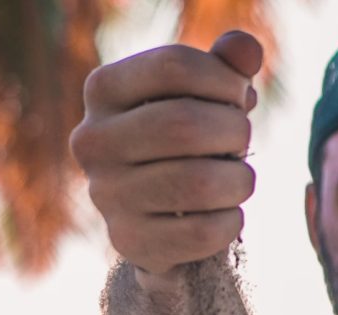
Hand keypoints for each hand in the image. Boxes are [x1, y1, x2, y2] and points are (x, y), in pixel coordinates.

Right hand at [70, 31, 261, 275]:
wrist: (157, 214)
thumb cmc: (186, 139)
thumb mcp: (203, 94)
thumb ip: (226, 66)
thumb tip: (244, 50)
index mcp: (104, 88)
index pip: (173, 66)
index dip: (223, 79)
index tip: (238, 97)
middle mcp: (92, 140)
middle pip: (184, 124)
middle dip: (233, 131)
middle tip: (241, 140)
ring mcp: (105, 194)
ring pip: (197, 184)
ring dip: (238, 181)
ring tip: (238, 179)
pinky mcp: (127, 241)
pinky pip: (200, 233)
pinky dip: (230, 222)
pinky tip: (226, 215)